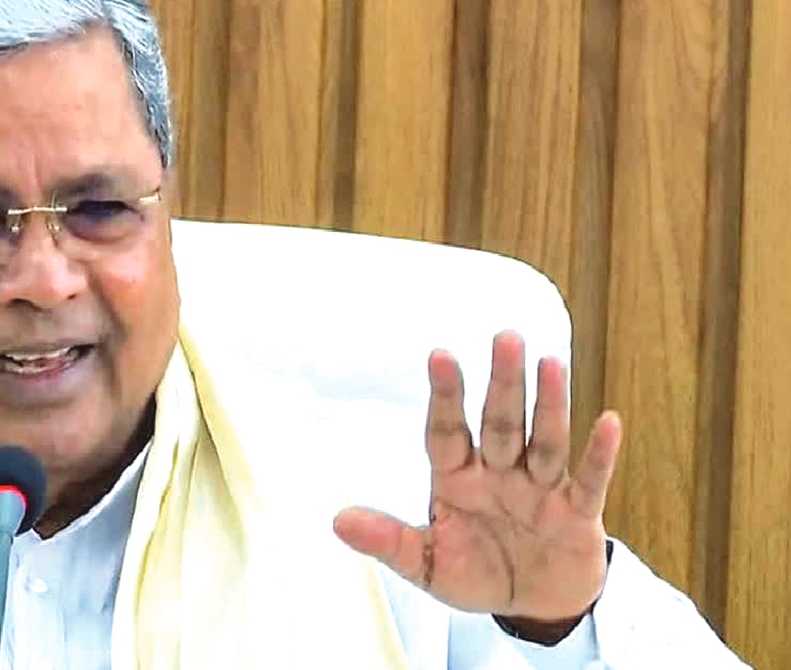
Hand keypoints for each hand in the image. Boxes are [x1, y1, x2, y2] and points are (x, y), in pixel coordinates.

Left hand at [333, 331, 621, 623]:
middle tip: (505, 338)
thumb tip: (337, 521)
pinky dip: (598, 454)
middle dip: (502, 384)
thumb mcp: (426, 564)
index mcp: (458, 478)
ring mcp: (540, 489)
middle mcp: (500, 473)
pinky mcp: (577, 513)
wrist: (533, 607)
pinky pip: (589, 481)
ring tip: (550, 362)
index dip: (445, 396)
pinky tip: (607, 421)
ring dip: (549, 404)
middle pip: (501, 423)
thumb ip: (389, 541)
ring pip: (544, 441)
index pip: (447, 431)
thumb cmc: (477, 573)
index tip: (439, 355)